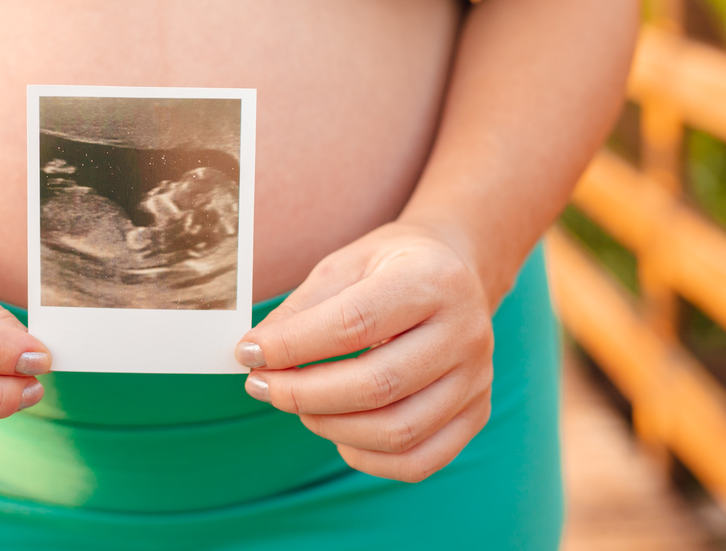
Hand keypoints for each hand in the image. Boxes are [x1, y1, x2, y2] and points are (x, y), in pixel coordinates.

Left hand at [235, 221, 494, 482]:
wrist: (456, 270)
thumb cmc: (389, 267)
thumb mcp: (343, 266)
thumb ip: (301, 310)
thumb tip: (255, 355)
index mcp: (432, 280)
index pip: (354, 324)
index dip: (293, 345)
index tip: (248, 352)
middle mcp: (465, 332)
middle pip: (377, 384)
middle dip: (303, 393)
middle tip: (260, 385)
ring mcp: (477, 378)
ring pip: (397, 430)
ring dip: (329, 426)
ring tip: (295, 404)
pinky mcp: (477, 413)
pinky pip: (419, 460)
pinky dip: (367, 457)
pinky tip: (337, 433)